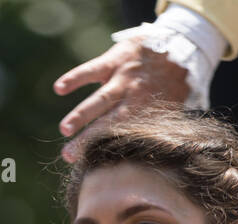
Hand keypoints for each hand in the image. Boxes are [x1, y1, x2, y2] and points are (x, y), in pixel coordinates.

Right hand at [53, 36, 190, 162]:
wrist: (178, 44)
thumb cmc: (170, 85)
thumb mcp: (171, 110)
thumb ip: (162, 131)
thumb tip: (165, 154)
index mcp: (146, 113)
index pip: (124, 137)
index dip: (107, 151)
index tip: (90, 165)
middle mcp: (134, 97)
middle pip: (108, 122)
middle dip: (87, 139)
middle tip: (68, 156)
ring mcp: (123, 78)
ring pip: (100, 99)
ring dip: (81, 114)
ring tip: (64, 129)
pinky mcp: (114, 60)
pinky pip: (92, 69)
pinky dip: (76, 78)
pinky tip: (59, 88)